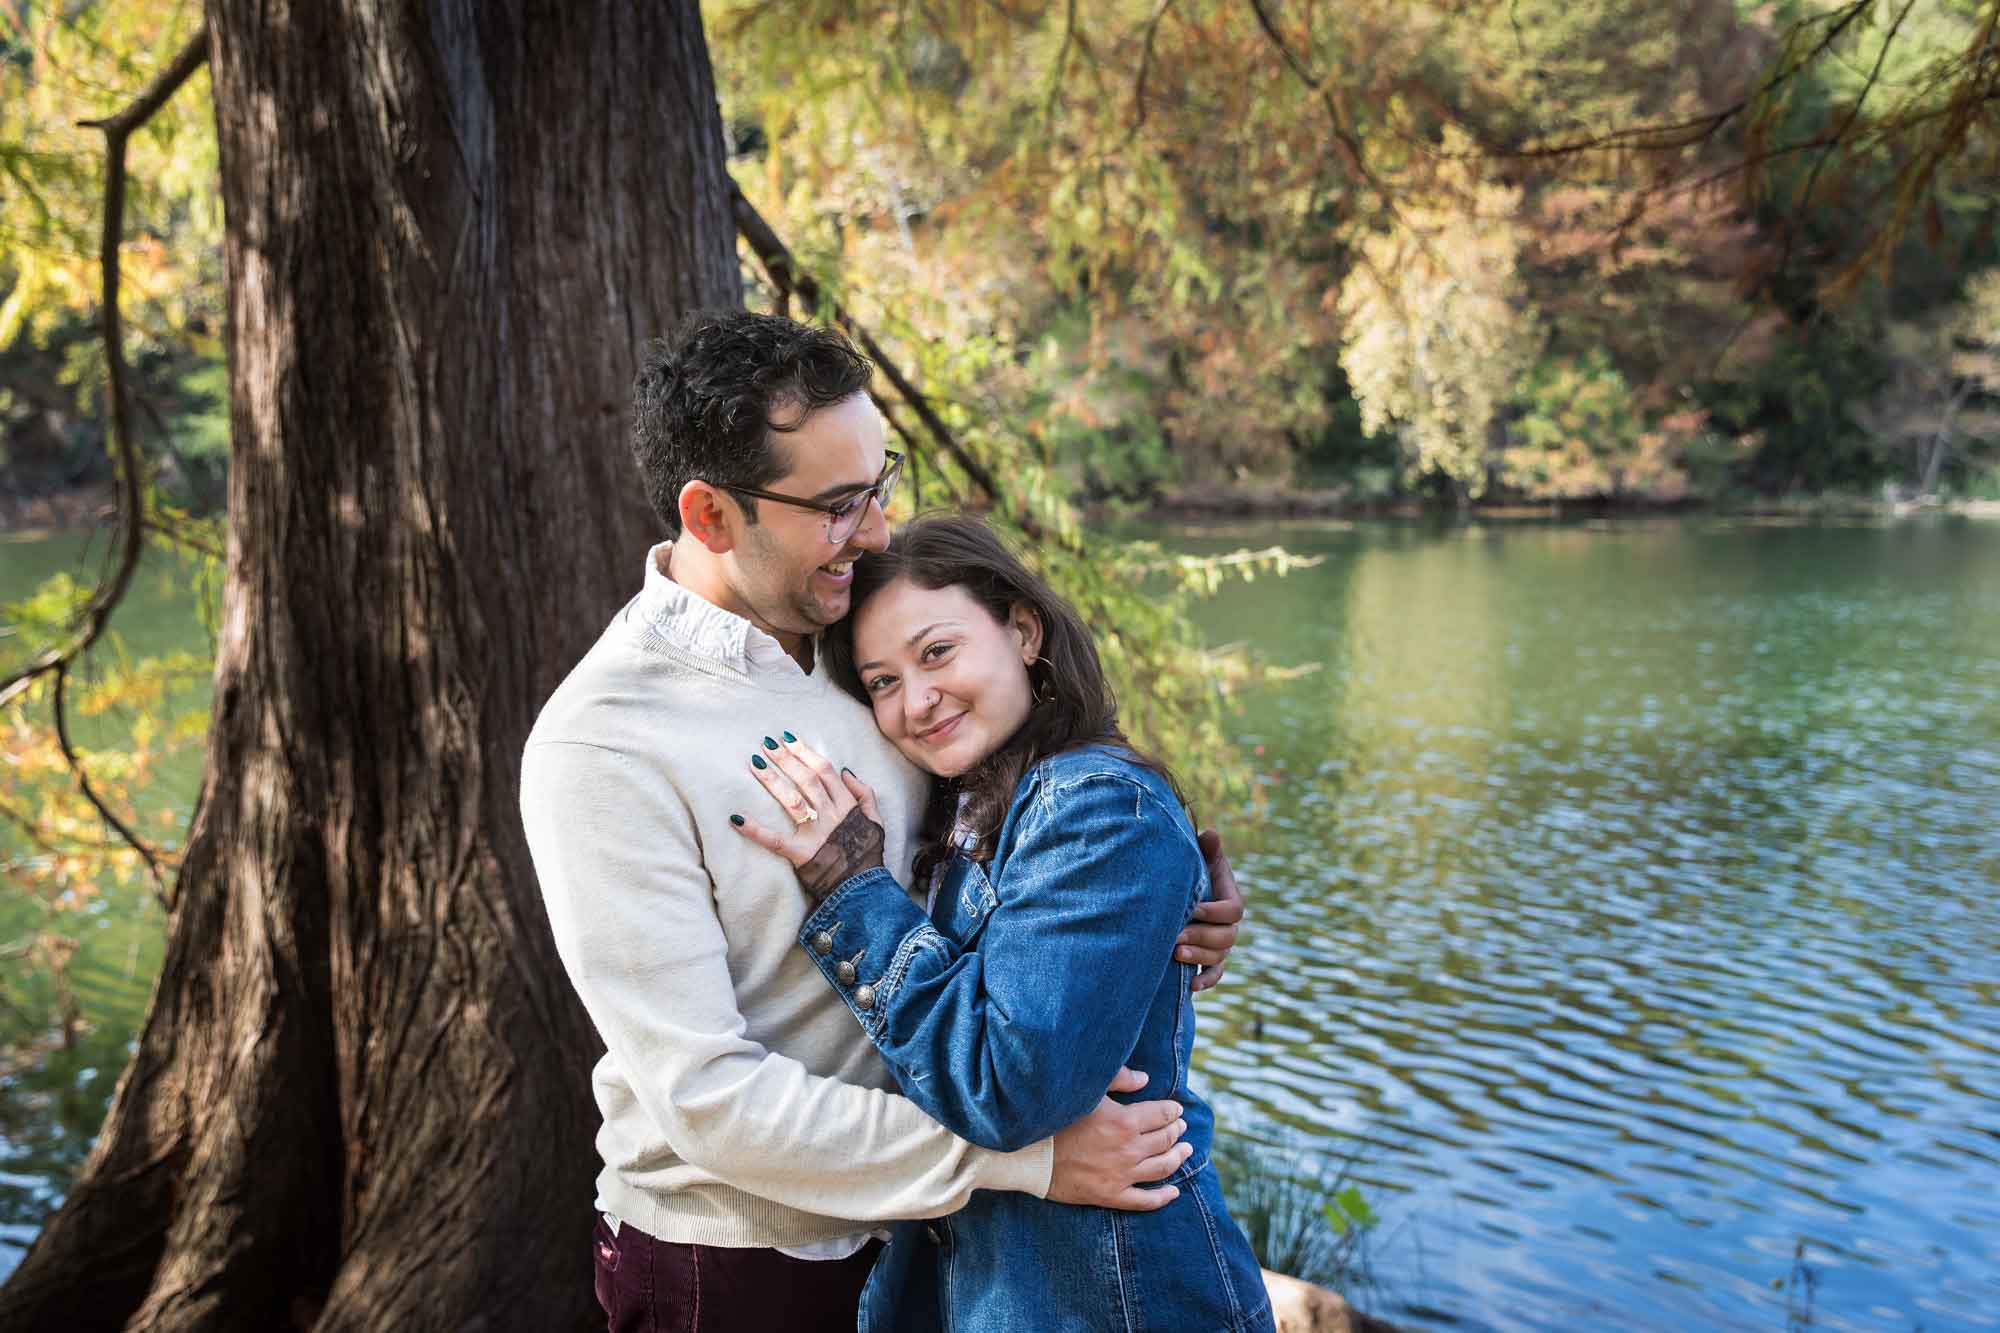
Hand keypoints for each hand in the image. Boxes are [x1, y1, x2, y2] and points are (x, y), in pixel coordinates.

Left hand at [731, 734, 885, 899]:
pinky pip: (774, 840)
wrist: (862, 886)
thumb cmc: (867, 853)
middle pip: (806, 780)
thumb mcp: (875, 820)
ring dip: (772, 781)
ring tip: (755, 764)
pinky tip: (736, 819)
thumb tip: (846, 771)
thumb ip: (864, 793)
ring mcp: (814, 834)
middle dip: (786, 759)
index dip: (806, 753)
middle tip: (767, 744)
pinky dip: (755, 830)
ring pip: (792, 800)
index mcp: (846, 805)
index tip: (789, 739)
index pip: (824, 771)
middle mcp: (830, 815)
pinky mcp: (799, 854)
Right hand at [1047, 1068, 1190, 1211]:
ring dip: (1178, 1158)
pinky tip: (1174, 1192)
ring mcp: (1121, 1175)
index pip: (1162, 1114)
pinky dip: (1163, 1197)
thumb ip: (1118, 1079)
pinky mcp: (1110, 1195)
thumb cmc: (1056, 1118)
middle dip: (1177, 1131)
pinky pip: (1144, 1200)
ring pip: (1162, 1168)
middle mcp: (1129, 1150)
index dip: (1173, 1110)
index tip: (1176, 1109)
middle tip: (1181, 1127)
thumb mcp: (1086, 1090)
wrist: (1029, 1155)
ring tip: (1186, 1151)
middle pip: (1165, 1140)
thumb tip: (1145, 1079)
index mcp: (1124, 1121)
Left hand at [1178, 829, 1244, 993]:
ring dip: (1199, 958)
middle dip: (1202, 938)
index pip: (1233, 910)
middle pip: (1226, 937)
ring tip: (1175, 954)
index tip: (1194, 909)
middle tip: (1176, 936)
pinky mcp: (1209, 962)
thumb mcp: (1199, 859)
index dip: (1215, 912)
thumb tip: (1210, 834)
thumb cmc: (1191, 873)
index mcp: (1229, 899)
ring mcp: (1221, 946)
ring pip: (1219, 957)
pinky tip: (1190, 987)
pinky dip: (1205, 981)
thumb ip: (1207, 849)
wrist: (1179, 896)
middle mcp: (1229, 926)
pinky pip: (1215, 976)